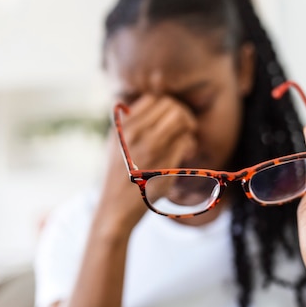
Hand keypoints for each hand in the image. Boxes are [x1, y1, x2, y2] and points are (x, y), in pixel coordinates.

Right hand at [99, 95, 196, 230]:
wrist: (116, 207)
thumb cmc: (119, 175)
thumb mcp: (115, 144)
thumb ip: (128, 123)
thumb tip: (146, 104)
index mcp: (124, 126)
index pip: (154, 99)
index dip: (167, 107)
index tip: (170, 120)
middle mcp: (136, 132)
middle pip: (171, 106)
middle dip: (183, 115)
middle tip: (186, 130)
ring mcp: (151, 147)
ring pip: (181, 119)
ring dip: (189, 128)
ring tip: (186, 143)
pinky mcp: (164, 163)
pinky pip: (186, 141)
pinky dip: (189, 145)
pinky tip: (186, 155)